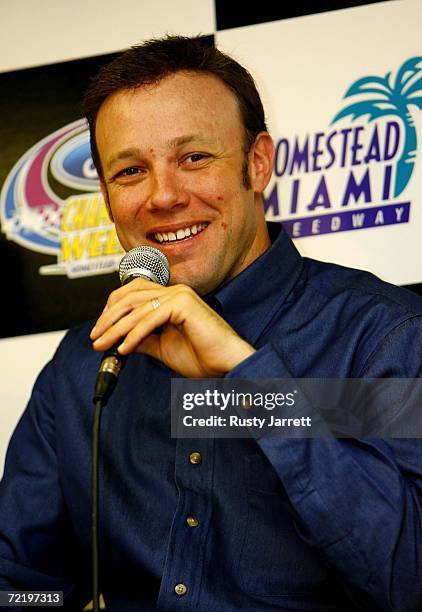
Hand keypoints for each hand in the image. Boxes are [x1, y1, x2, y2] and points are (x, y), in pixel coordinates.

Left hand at [90, 278, 254, 376]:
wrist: (225, 365)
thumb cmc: (203, 357)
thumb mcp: (162, 347)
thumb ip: (143, 339)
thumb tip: (119, 339)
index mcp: (171, 298)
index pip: (133, 293)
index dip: (112, 309)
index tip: (100, 330)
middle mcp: (174, 292)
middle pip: (130, 296)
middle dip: (108, 318)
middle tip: (96, 337)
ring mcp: (179, 295)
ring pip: (137, 307)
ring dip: (116, 328)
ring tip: (103, 345)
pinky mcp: (183, 305)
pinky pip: (150, 318)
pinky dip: (133, 334)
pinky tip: (124, 348)